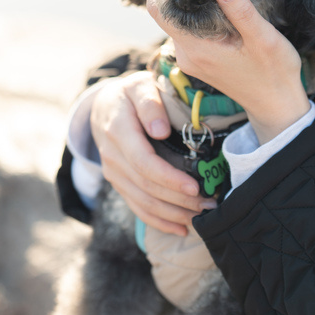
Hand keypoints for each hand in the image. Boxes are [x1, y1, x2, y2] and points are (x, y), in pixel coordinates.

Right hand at [89, 71, 215, 235]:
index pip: (143, 162)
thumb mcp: (139, 87)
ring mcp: (113, 173)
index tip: (194, 187)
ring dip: (173, 213)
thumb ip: (150, 105)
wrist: (104, 106)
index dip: (169, 178)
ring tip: (202, 216)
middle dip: (179, 200)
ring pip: (142, 202)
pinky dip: (159, 221)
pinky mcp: (119, 183)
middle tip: (210, 204)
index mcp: (118, 130)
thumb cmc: (131, 94)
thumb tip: (160, 131)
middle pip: (146, 187)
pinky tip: (181, 228)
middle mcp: (112, 156)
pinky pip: (137, 207)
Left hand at [149, 0, 311, 143]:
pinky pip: (188, 28)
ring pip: (177, 19)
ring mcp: (192, 57)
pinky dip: (195, 10)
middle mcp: (187, 54)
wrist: (276, 105)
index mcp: (196, 49)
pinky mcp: (200, 57)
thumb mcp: (263, 39)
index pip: (159, 10)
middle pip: (165, 12)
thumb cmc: (274, 74)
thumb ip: (241, 12)